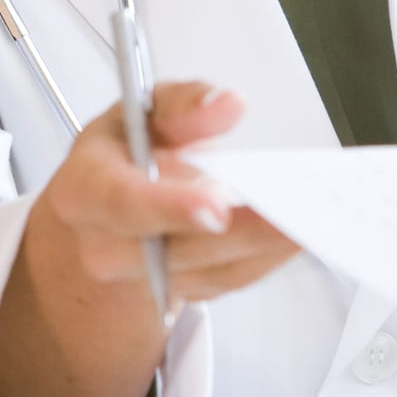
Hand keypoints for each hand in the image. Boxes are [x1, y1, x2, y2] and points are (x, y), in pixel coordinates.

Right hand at [0, 79, 296, 396]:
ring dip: (264, 247)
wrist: (107, 208)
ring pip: (210, 273)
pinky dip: (266, 257)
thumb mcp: (142, 111)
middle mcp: (106, 245)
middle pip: (175, 251)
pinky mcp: (180, 293)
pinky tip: (297, 232)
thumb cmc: (127, 151)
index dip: (170, 208)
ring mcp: (143, 278)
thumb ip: (184, 104)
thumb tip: (227, 102)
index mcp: (85, 189)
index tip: (217, 206)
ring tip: (310, 218)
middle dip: (238, 234)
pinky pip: (228, 281)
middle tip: (289, 213)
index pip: (123, 203)